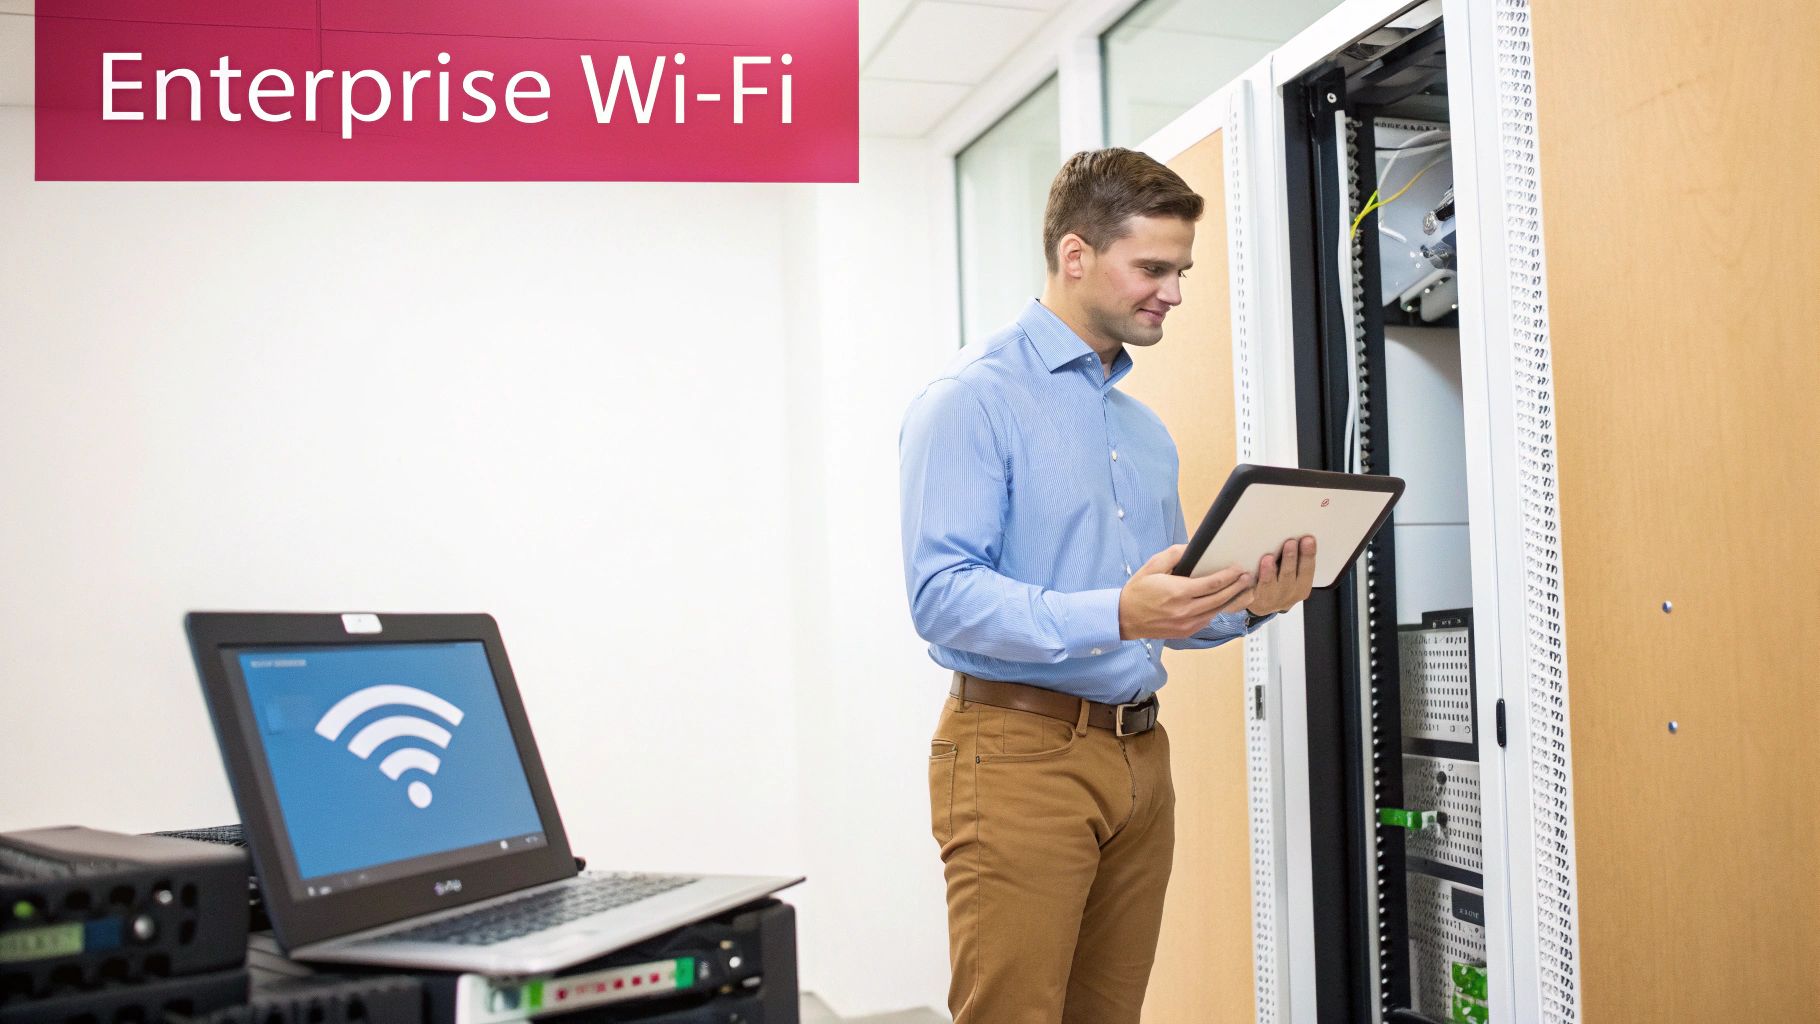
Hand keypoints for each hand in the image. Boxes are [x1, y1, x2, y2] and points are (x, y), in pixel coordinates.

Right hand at [1119, 544, 1254, 639]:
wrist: (1123, 618)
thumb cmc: (1137, 592)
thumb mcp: (1152, 566)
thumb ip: (1174, 555)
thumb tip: (1192, 548)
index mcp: (1178, 592)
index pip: (1212, 583)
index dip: (1229, 575)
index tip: (1238, 568)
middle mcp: (1185, 610)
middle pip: (1220, 598)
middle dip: (1236, 587)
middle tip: (1247, 578)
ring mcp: (1186, 624)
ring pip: (1216, 611)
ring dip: (1231, 600)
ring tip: (1241, 589)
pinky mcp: (1185, 632)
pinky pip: (1207, 620)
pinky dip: (1217, 610)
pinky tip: (1223, 602)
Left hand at [1246, 536, 1316, 615]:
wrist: (1266, 605)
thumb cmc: (1282, 584)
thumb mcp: (1294, 576)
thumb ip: (1296, 561)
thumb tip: (1296, 535)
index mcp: (1302, 586)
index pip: (1308, 569)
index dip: (1308, 554)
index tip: (1308, 539)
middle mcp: (1288, 593)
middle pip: (1289, 574)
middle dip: (1290, 558)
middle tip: (1290, 542)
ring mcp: (1271, 597)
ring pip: (1269, 583)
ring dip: (1269, 571)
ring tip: (1268, 558)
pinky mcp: (1254, 599)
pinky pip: (1251, 591)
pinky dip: (1250, 582)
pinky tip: (1248, 573)